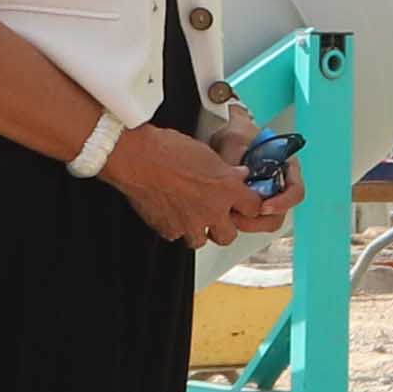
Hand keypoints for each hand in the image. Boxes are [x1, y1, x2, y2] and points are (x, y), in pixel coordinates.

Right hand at [103, 120, 268, 249]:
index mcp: (226, 189)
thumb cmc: (169, 150)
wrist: (138, 158)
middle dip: (225, 228)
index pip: (253, 208)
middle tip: (218, 216)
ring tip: (192, 216)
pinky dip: (175, 228)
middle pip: (229, 235)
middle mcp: (212, 210)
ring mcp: (190, 224)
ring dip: (199, 231)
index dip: (250, 207)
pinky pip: (176, 236)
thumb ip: (226, 170)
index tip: (245, 205)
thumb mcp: (207, 153)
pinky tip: (171, 214)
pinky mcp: (169, 230)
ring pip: (201, 241)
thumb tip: (238, 174)